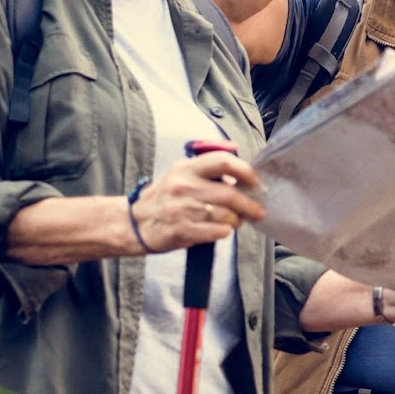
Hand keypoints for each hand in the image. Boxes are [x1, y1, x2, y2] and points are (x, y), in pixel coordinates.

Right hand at [127, 150, 263, 252]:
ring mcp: (183, 209)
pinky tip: (222, 229)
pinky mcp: (183, 230)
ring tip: (236, 221)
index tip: (255, 182)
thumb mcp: (181, 173)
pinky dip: (225, 231)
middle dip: (249, 204)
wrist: (136, 223)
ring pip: (226, 215)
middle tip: (258, 210)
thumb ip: (207, 170)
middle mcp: (185, 186)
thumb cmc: (165, 198)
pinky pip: (217, 231)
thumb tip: (241, 174)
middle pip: (230, 193)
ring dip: (237, 220)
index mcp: (187, 169)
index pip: (223, 162)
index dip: (245, 171)